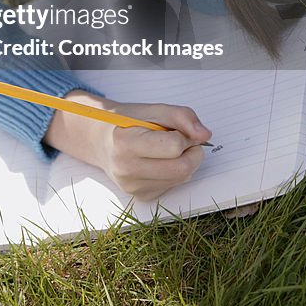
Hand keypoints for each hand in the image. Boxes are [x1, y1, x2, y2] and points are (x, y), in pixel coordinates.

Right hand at [44, 91, 211, 202]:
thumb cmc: (126, 122)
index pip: (174, 146)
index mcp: (125, 142)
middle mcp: (127, 169)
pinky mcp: (141, 196)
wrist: (100, 141)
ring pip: (181, 179)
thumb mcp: (151, 109)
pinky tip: (160, 162)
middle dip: (192, 152)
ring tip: (169, 149)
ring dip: (185, 162)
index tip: (176, 129)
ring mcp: (133, 186)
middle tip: (184, 140)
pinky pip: (173, 186)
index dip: (183, 135)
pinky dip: (175, 173)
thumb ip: (181, 116)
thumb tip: (205, 135)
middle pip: (182, 168)